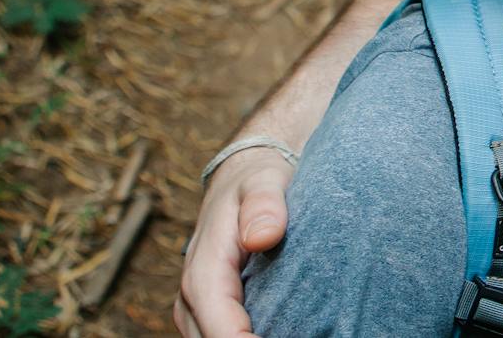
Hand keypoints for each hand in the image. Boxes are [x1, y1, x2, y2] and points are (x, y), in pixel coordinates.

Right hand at [173, 148, 294, 337]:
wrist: (241, 180)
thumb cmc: (254, 181)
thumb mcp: (262, 181)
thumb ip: (262, 205)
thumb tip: (262, 236)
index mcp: (203, 273)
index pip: (222, 331)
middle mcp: (194, 300)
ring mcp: (202, 312)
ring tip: (309, 332)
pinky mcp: (217, 315)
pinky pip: (230, 336)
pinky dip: (256, 337)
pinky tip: (292, 330)